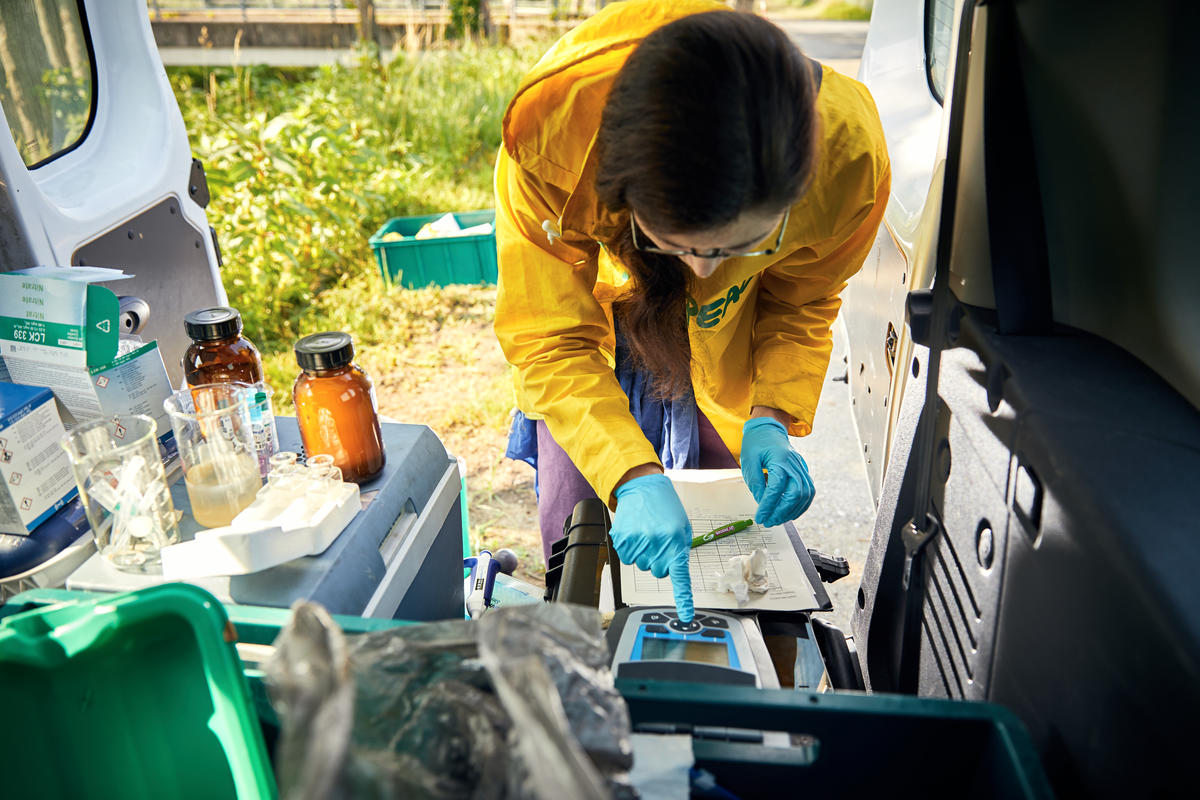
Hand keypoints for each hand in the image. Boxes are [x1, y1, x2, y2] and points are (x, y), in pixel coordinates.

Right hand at [611, 473, 693, 621]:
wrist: (642, 487)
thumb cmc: (665, 507)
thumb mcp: (682, 527)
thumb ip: (680, 550)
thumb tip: (675, 571)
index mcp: (675, 541)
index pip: (680, 577)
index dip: (683, 599)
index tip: (685, 616)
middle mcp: (656, 544)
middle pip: (658, 573)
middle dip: (660, 561)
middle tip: (659, 542)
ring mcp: (637, 543)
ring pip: (642, 566)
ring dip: (645, 554)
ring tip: (647, 533)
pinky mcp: (622, 541)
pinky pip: (628, 559)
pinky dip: (631, 550)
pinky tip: (636, 534)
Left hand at [740, 417, 814, 527]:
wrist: (768, 429)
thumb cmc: (756, 444)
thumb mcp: (749, 461)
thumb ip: (756, 483)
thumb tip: (762, 503)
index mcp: (780, 459)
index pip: (776, 488)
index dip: (768, 505)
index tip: (760, 517)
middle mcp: (794, 464)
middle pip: (795, 493)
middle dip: (782, 512)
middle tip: (769, 521)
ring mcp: (801, 467)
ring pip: (805, 494)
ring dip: (793, 511)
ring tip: (778, 520)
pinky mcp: (803, 472)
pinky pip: (808, 491)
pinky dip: (801, 505)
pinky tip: (790, 513)